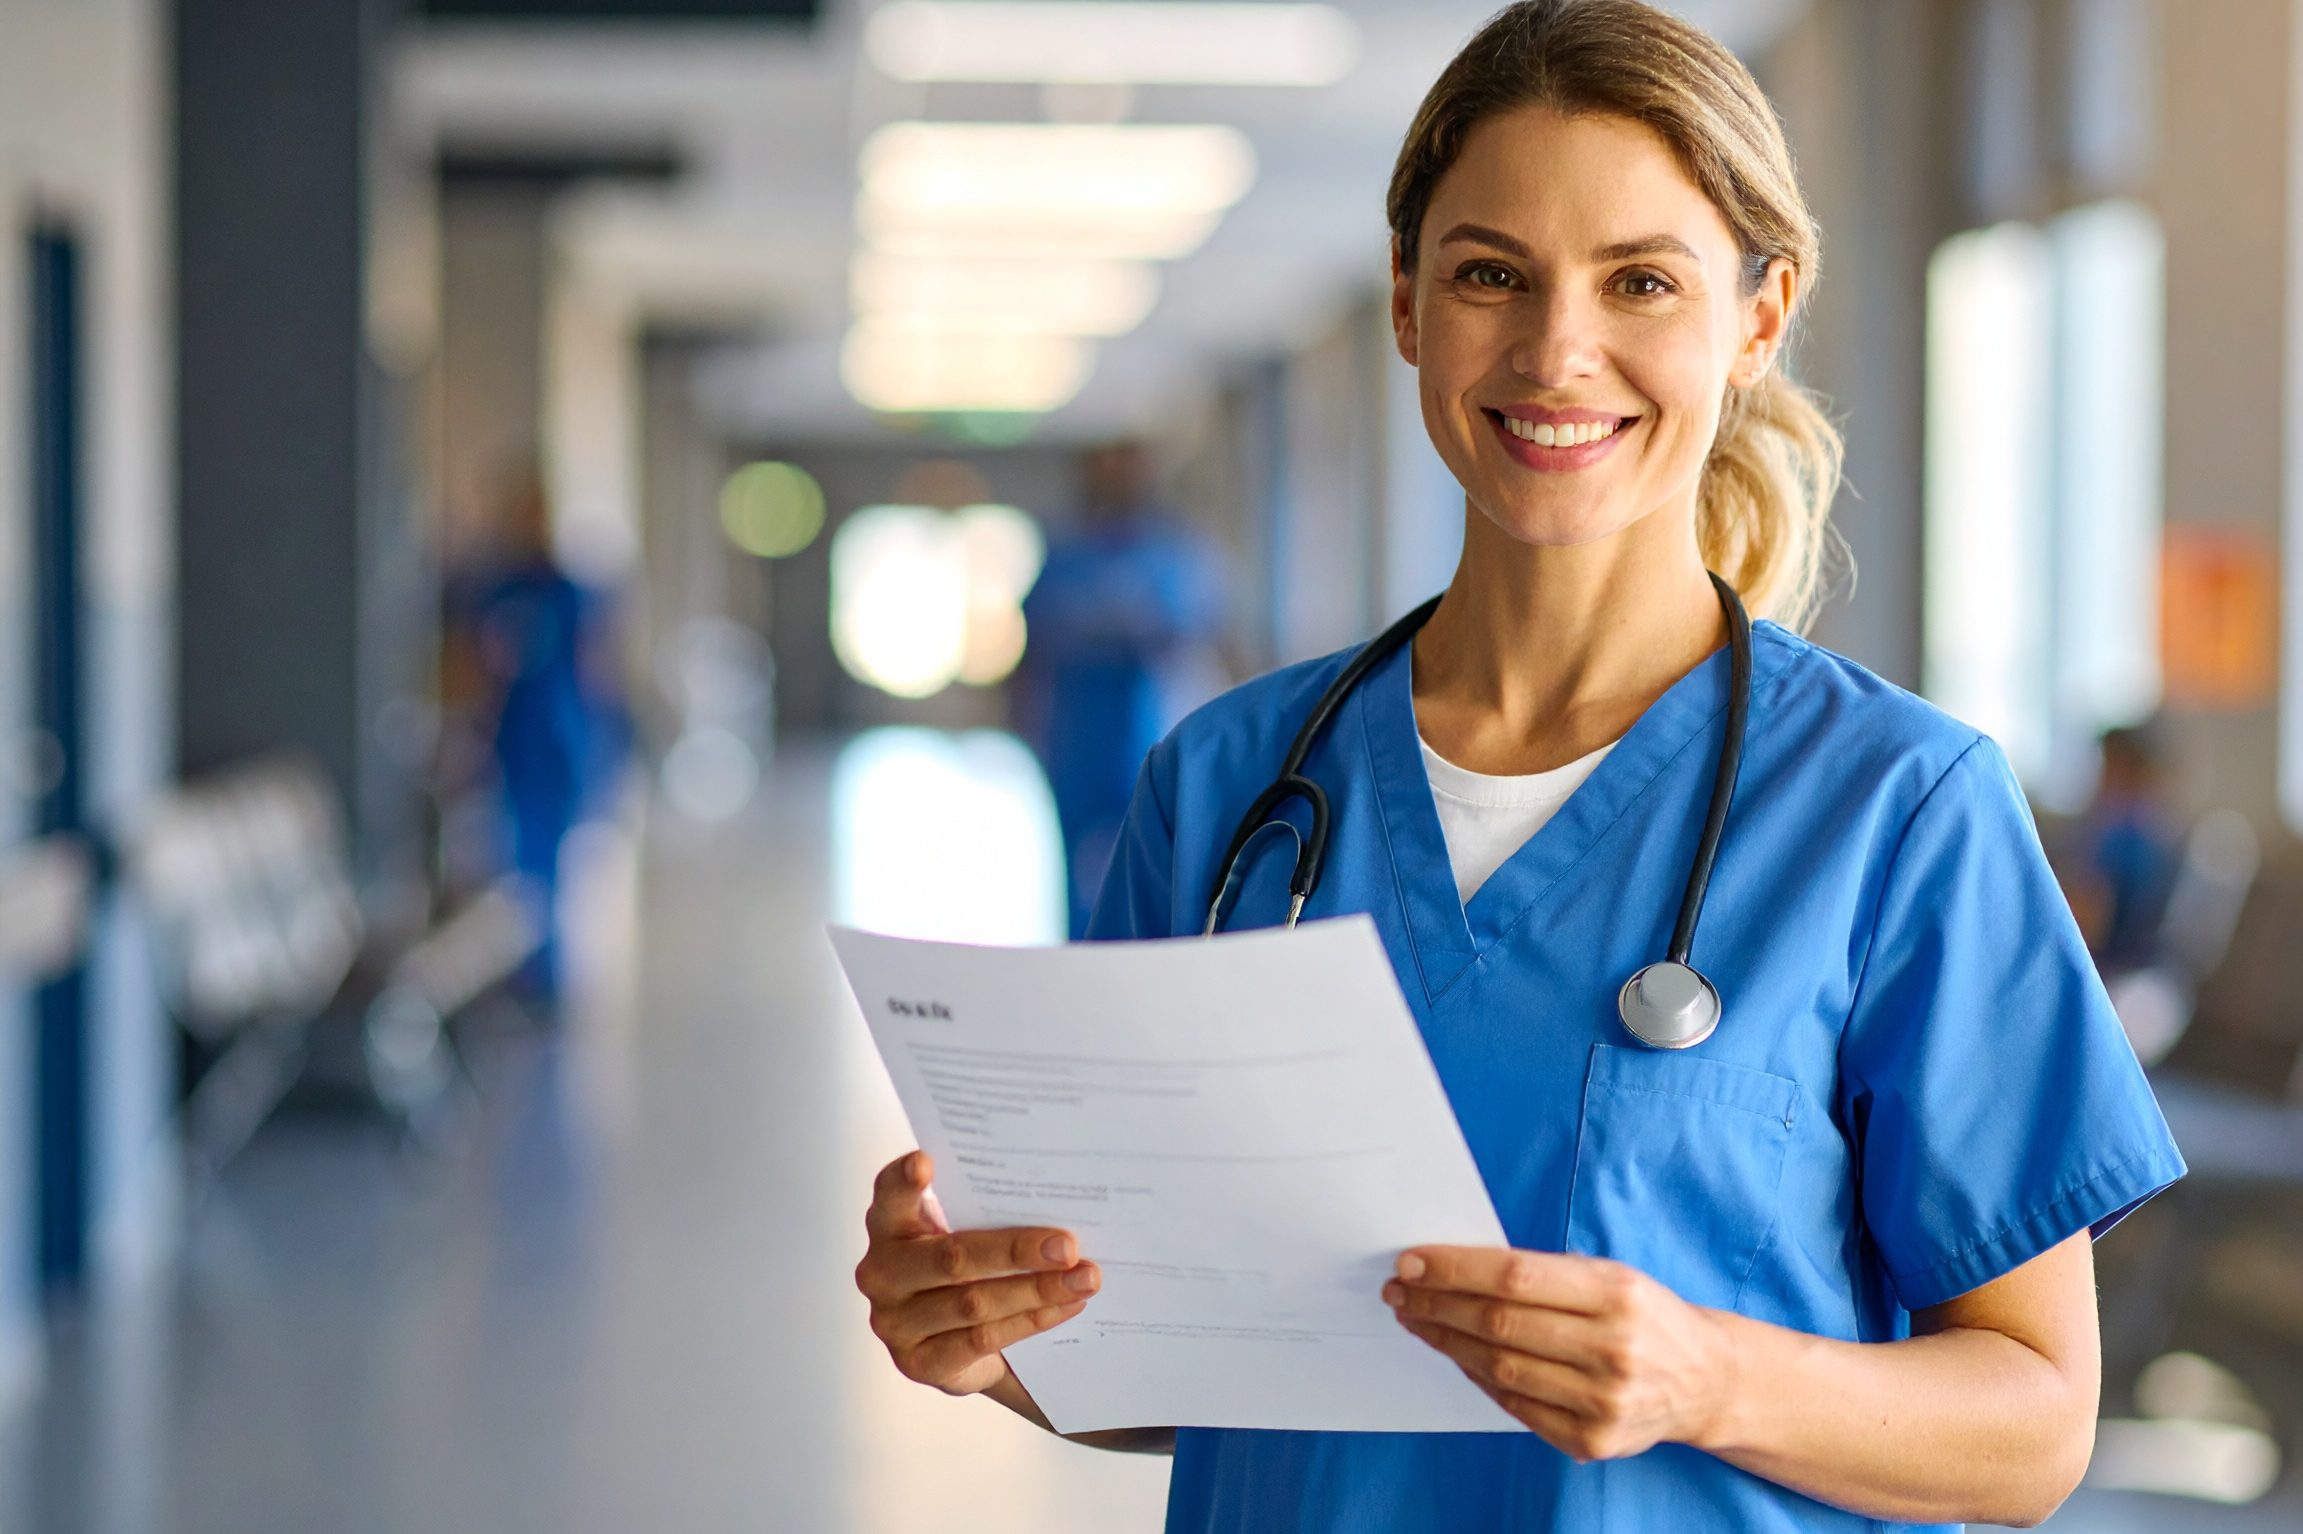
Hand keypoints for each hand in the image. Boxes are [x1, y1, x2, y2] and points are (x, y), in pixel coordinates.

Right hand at [854, 1150, 1101, 1397]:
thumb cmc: (968, 1268)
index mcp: (890, 1226)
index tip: (925, 1162)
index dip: (903, 1181)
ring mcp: (895, 1322)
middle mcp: (882, 1272)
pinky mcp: (919, 1362)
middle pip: (951, 1257)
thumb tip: (1058, 1197)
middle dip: (1016, 1250)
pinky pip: (982, 1339)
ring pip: (974, 1303)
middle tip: (1067, 1246)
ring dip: (1037, 1290)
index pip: (889, 1195)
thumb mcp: (965, 1231)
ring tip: (1084, 1278)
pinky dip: (1031, 1320)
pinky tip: (1066, 1307)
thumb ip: (987, 1213)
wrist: (958, 1346)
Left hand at [1386, 1246, 1734, 1461]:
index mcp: (1617, 1294)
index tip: (1410, 1262)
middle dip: (1437, 1304)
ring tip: (1417, 1320)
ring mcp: (1603, 1402)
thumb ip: (1542, 1274)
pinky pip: (1515, 1406)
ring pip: (1500, 1369)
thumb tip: (1452, 1268)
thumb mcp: (1609, 1276)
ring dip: (1446, 1342)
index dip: (1454, 1269)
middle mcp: (1613, 1349)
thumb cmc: (1643, 1315)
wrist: (1705, 1381)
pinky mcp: (1592, 1441)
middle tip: (1399, 1292)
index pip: (1515, 1277)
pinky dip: (1478, 1378)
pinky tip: (1456, 1354)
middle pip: (1500, 1324)